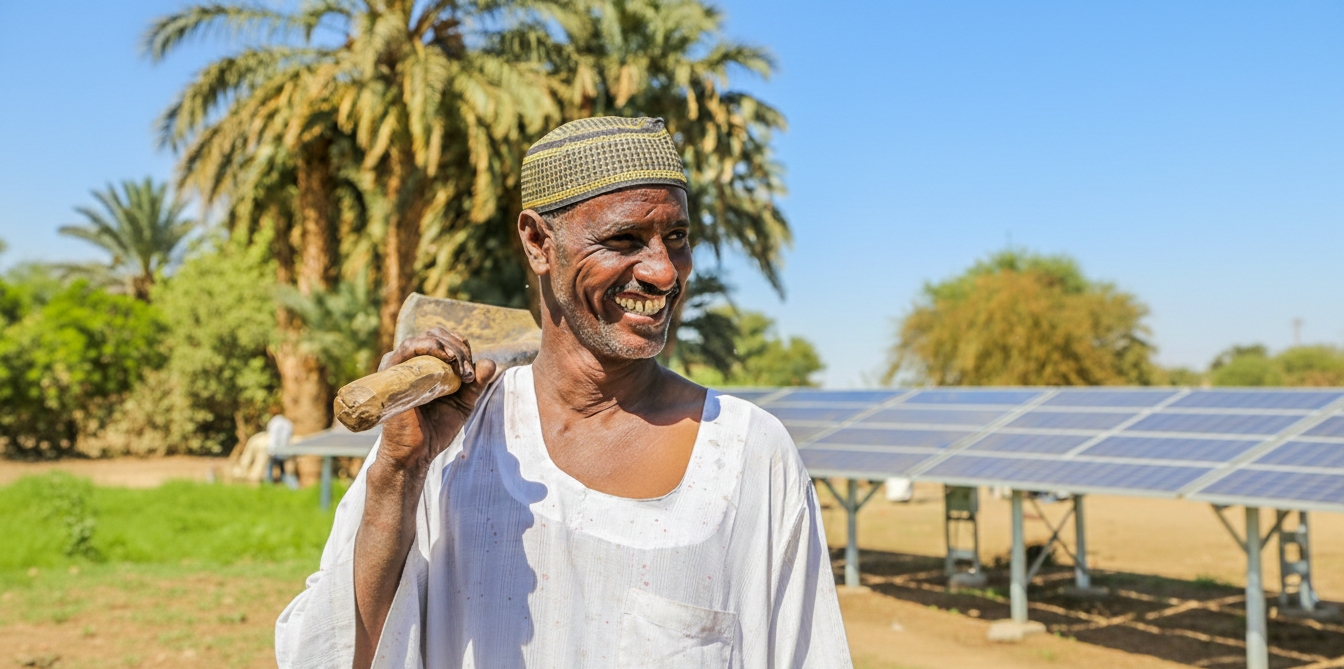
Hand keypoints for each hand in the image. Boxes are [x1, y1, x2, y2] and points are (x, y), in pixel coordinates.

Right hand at [375, 327, 496, 473]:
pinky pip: (406, 349)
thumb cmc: (437, 427)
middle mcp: (412, 363)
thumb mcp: (464, 402)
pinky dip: (427, 346)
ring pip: (423, 338)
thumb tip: (490, 362)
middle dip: (458, 347)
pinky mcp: (391, 374)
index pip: (446, 340)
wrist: (418, 452)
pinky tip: (445, 357)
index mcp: (428, 366)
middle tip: (467, 372)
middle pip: (436, 335)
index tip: (472, 371)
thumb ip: (477, 383)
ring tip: (458, 364)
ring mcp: (400, 367)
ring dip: (447, 347)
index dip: (462, 347)